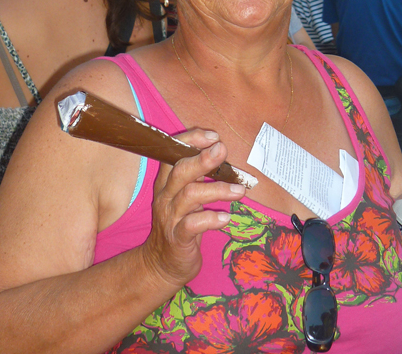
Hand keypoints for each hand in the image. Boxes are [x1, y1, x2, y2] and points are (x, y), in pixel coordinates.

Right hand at [140, 128, 245, 290]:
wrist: (161, 266)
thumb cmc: (180, 224)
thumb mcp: (187, 197)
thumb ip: (199, 177)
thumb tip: (223, 155)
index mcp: (167, 182)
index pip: (173, 153)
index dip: (191, 140)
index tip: (213, 136)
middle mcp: (165, 196)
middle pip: (180, 171)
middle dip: (202, 159)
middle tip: (222, 150)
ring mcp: (170, 217)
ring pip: (190, 195)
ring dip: (217, 189)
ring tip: (240, 191)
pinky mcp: (177, 239)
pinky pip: (193, 225)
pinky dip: (211, 219)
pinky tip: (226, 218)